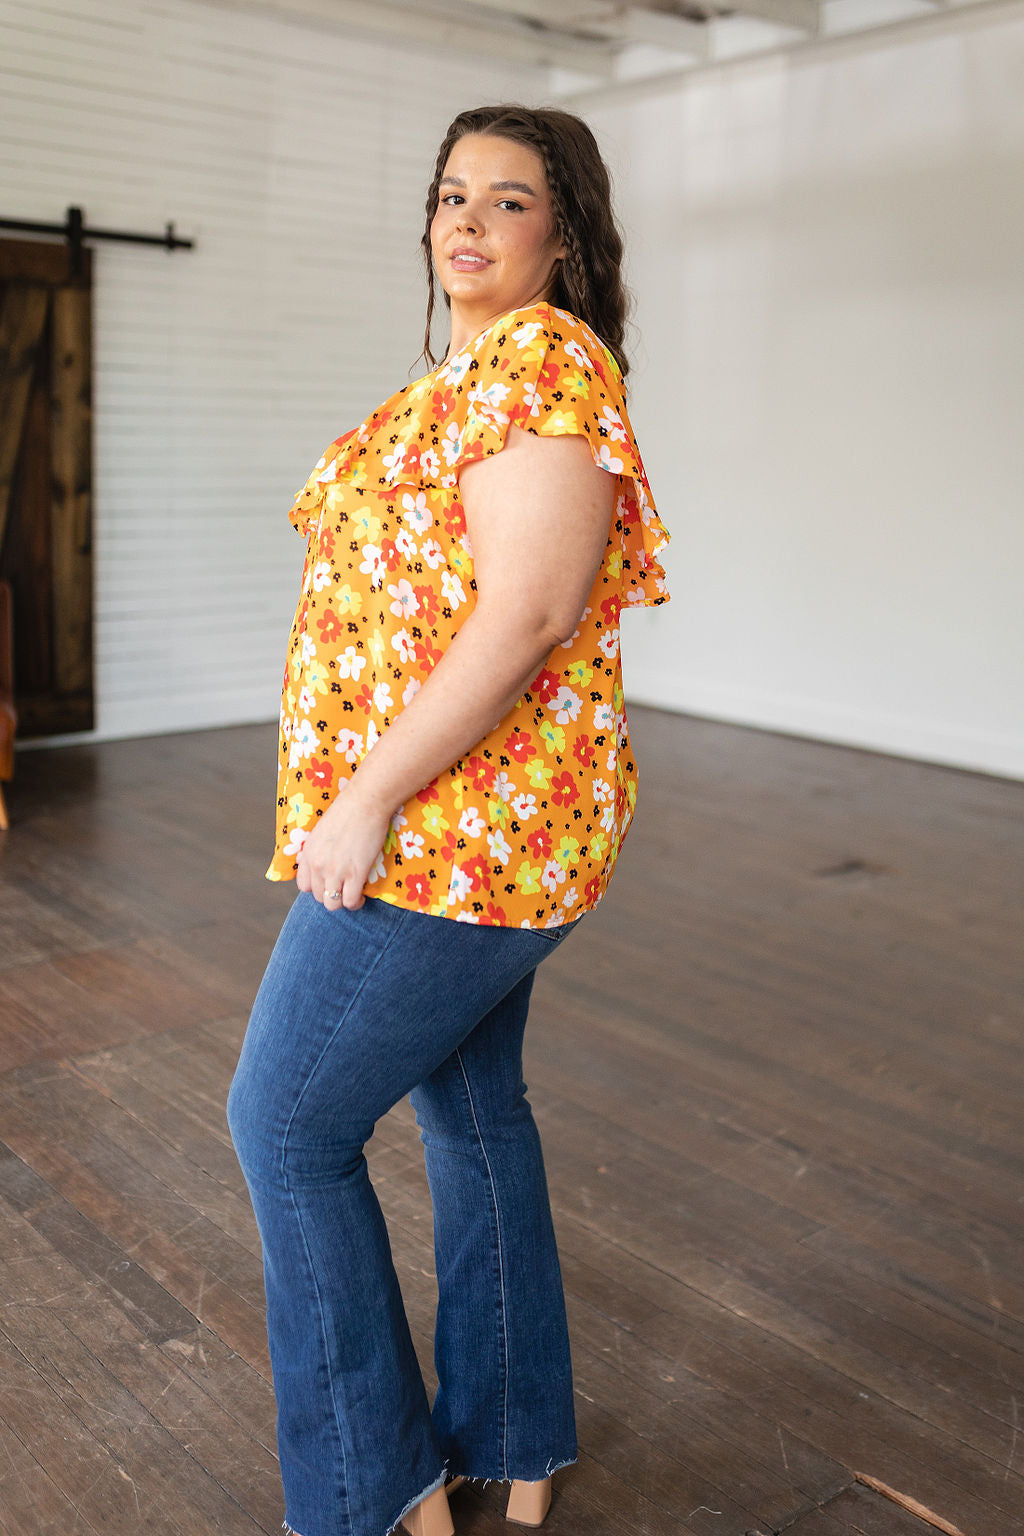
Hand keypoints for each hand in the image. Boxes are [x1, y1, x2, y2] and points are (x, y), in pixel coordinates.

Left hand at [295, 780, 391, 911]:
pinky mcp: (354, 874)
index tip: (329, 883)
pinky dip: (356, 903)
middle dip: (331, 895)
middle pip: (318, 897)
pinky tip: (362, 896)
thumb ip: (320, 849)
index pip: (304, 886)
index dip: (317, 887)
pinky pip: (349, 902)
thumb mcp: (323, 830)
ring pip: (332, 904)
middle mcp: (317, 865)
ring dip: (342, 902)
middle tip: (344, 888)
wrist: (365, 802)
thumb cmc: (348, 810)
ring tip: (352, 895)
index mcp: (308, 854)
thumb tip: (325, 860)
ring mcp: (335, 871)